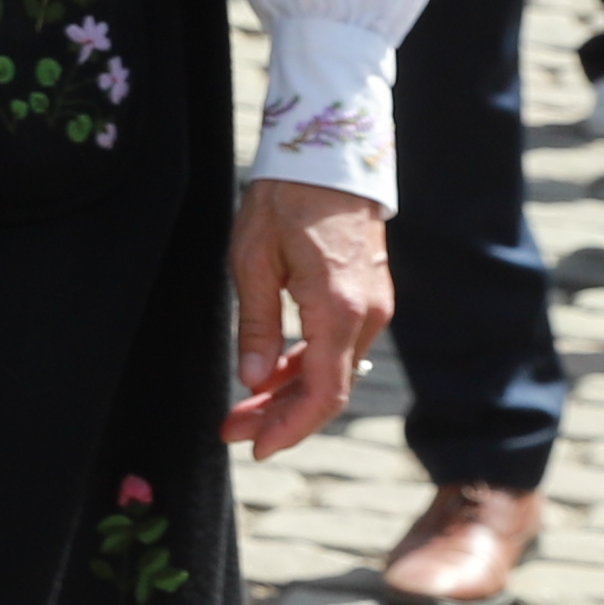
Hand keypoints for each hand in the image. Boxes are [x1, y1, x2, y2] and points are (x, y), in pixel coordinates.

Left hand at [225, 176, 393, 457]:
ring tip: (240, 410)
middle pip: (327, 390)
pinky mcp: (368, 299)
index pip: (324, 394)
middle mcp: (367, 317)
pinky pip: (337, 347)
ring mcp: (373, 308)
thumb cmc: (285, 202)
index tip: (254, 447)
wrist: (331, 158)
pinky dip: (304, 367)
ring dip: (288, 394)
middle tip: (230, 431)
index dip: (290, 428)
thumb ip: (255, 325)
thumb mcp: (252, 261)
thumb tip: (252, 379)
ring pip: (333, 370)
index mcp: (339, 311)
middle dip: (279, 417)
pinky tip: (270, 376)